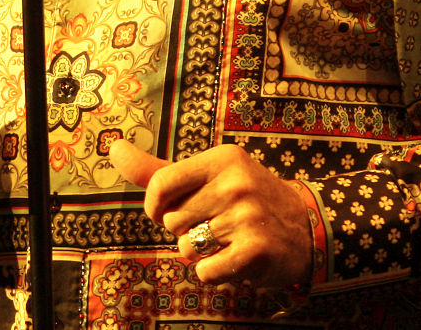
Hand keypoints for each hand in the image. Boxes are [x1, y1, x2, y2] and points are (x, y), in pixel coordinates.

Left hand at [109, 139, 311, 290]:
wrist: (307, 229)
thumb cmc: (244, 200)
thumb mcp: (207, 177)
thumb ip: (156, 170)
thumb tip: (113, 147)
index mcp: (222, 158)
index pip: (159, 185)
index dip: (156, 207)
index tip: (170, 212)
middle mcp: (235, 183)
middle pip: (171, 222)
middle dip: (186, 232)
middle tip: (219, 225)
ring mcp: (247, 216)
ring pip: (186, 249)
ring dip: (201, 254)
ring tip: (230, 240)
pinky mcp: (256, 250)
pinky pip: (204, 272)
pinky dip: (214, 273)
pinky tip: (236, 260)